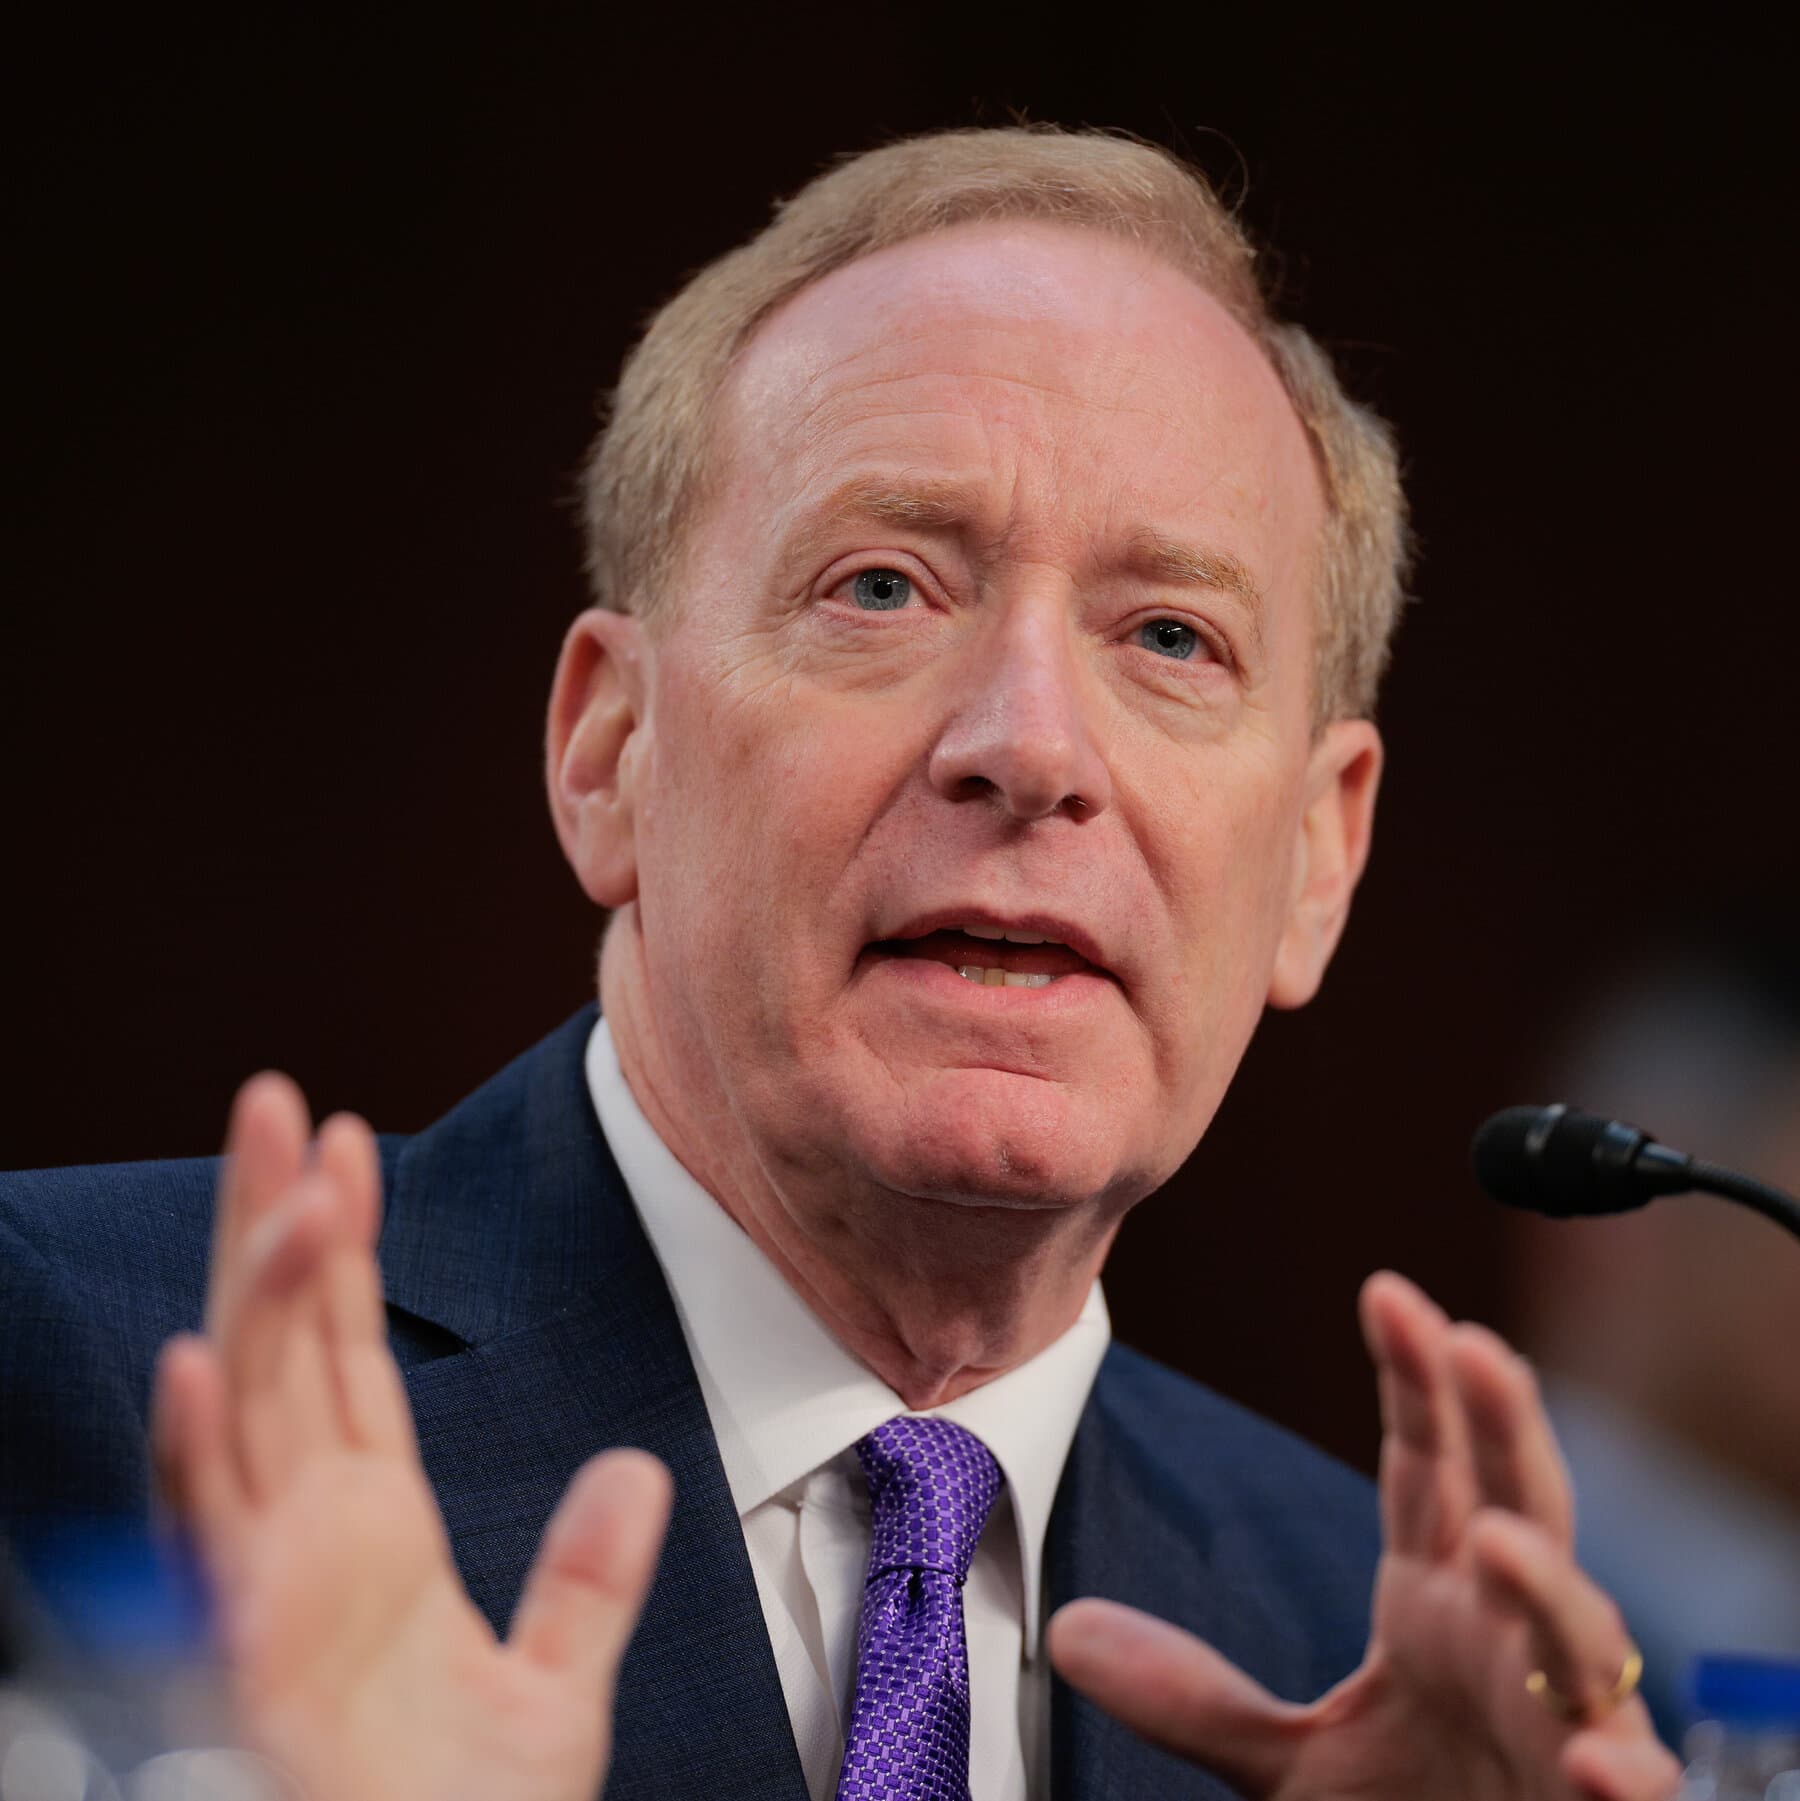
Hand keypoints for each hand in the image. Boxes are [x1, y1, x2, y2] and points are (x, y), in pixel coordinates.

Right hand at [151, 1072, 671, 1800]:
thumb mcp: (552, 1693)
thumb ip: (588, 1579)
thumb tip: (638, 1469)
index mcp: (368, 1537)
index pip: (346, 1358)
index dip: (346, 1253)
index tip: (349, 1147)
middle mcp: (305, 1543)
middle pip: (281, 1350)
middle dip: (277, 1224)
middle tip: (276, 1101)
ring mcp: (267, 1593)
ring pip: (248, 1408)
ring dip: (262, 1295)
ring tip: (293, 1183)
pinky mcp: (242, 1662)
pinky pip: (206, 1545)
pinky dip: (194, 1453)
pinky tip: (197, 1360)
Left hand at [1048, 1272, 1682, 1800]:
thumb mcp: (1286, 1766)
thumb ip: (1190, 1695)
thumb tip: (1067, 1629)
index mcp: (1437, 1607)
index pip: (1426, 1470)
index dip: (1413, 1382)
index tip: (1386, 1293)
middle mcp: (1507, 1643)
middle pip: (1514, 1508)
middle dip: (1502, 1426)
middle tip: (1472, 1345)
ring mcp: (1564, 1721)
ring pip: (1577, 1635)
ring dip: (1549, 1587)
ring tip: (1497, 1540)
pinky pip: (1629, 1783)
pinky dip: (1623, 1769)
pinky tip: (1599, 1760)